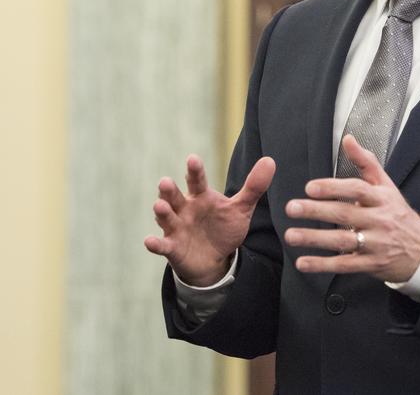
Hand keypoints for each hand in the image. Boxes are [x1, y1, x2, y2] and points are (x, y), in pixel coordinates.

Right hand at [144, 154, 275, 286]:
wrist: (214, 259)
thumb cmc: (223, 228)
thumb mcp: (241, 209)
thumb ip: (253, 187)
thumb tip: (270, 161)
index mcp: (201, 196)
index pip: (197, 181)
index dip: (194, 170)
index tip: (192, 159)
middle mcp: (185, 209)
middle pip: (174, 196)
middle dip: (169, 190)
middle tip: (165, 182)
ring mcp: (176, 228)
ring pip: (166, 217)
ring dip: (161, 212)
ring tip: (159, 206)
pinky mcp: (172, 247)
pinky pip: (162, 245)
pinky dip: (155, 243)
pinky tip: (149, 241)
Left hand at [283, 135, 419, 282]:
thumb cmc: (397, 214)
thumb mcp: (387, 186)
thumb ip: (366, 162)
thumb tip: (348, 139)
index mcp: (382, 199)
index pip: (357, 190)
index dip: (333, 188)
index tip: (309, 187)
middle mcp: (379, 221)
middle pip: (345, 215)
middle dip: (316, 211)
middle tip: (291, 208)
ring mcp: (376, 244)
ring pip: (342, 241)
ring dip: (314, 239)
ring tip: (291, 235)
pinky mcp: (371, 264)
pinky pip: (345, 265)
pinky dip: (322, 265)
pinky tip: (303, 262)